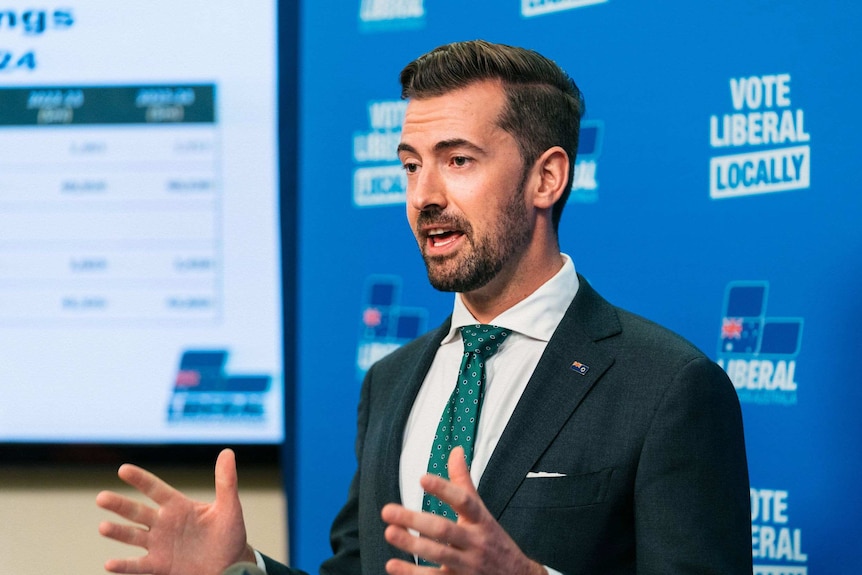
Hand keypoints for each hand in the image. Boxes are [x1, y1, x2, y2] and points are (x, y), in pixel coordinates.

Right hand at [96, 448, 254, 574]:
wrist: (231, 566)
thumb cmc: (229, 535)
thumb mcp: (229, 508)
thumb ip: (226, 481)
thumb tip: (227, 452)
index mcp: (178, 506)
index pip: (155, 489)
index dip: (140, 479)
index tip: (123, 469)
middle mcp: (164, 523)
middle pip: (137, 512)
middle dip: (119, 505)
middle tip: (101, 497)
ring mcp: (159, 545)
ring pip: (133, 536)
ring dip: (118, 532)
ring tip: (103, 527)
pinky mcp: (159, 565)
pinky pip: (138, 566)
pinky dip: (124, 565)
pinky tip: (110, 563)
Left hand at [381, 447, 545, 574]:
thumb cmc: (493, 540)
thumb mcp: (482, 512)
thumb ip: (464, 483)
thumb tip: (455, 450)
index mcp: (481, 521)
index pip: (465, 501)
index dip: (444, 490)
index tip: (423, 478)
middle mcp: (475, 542)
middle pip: (445, 530)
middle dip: (416, 520)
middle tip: (388, 511)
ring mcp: (467, 565)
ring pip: (438, 555)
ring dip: (412, 545)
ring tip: (390, 532)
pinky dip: (412, 574)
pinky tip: (392, 564)